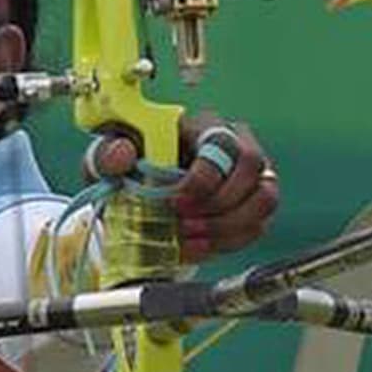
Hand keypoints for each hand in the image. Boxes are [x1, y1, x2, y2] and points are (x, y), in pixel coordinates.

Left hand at [86, 112, 279, 264]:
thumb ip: (107, 155)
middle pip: (252, 165)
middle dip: (219, 202)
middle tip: (184, 222)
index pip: (220, 142)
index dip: (203, 177)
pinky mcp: (252, 205)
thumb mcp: (107, 161)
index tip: (174, 201)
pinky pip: (258, 225)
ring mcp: (249, 175)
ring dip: (228, 225)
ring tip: (189, 238)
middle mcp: (233, 143)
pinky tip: (196, 247)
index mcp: (198, 125)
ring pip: (264, 197)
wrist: (137, 199)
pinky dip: (229, 242)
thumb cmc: (129, 170)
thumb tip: (122, 154)